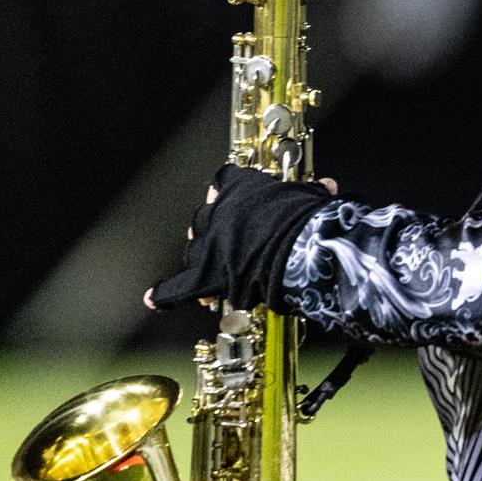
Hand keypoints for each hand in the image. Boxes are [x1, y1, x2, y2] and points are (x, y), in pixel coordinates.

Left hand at [145, 165, 337, 312]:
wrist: (300, 245)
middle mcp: (218, 212)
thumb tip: (327, 185)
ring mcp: (208, 244)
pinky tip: (154, 299)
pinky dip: (164, 294)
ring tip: (209, 271)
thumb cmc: (309, 216)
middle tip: (225, 240)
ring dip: (202, 258)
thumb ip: (312, 191)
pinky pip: (177, 287)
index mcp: (241, 186)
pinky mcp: (205, 275)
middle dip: (213, 230)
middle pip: (205, 218)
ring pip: (194, 249)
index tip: (229, 196)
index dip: (227, 191)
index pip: (226, 181)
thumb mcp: (312, 197)